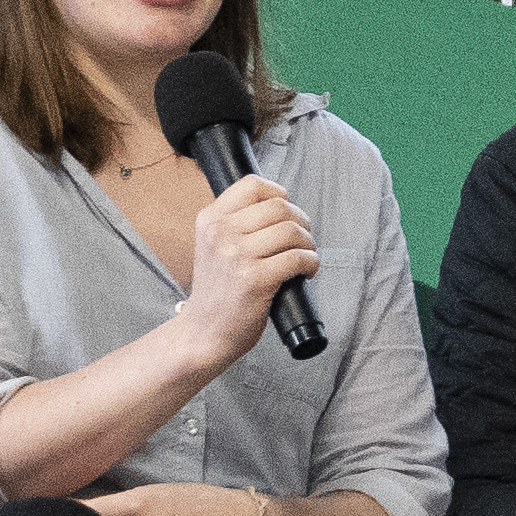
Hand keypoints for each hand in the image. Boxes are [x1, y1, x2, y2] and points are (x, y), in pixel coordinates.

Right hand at [167, 174, 321, 365]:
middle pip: (280, 207)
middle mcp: (220, 233)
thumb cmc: (218, 290)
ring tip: (304, 258)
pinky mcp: (255, 280)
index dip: (280, 195)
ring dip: (309, 244)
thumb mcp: (214, 245)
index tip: (286, 214)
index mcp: (210, 219)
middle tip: (301, 241)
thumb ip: (238, 223)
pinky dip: (312, 264)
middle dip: (301, 222)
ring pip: (292, 231)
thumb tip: (282, 206)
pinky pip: (298, 258)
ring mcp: (236, 256)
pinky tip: (306, 273)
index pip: (253, 184)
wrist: (204, 331)